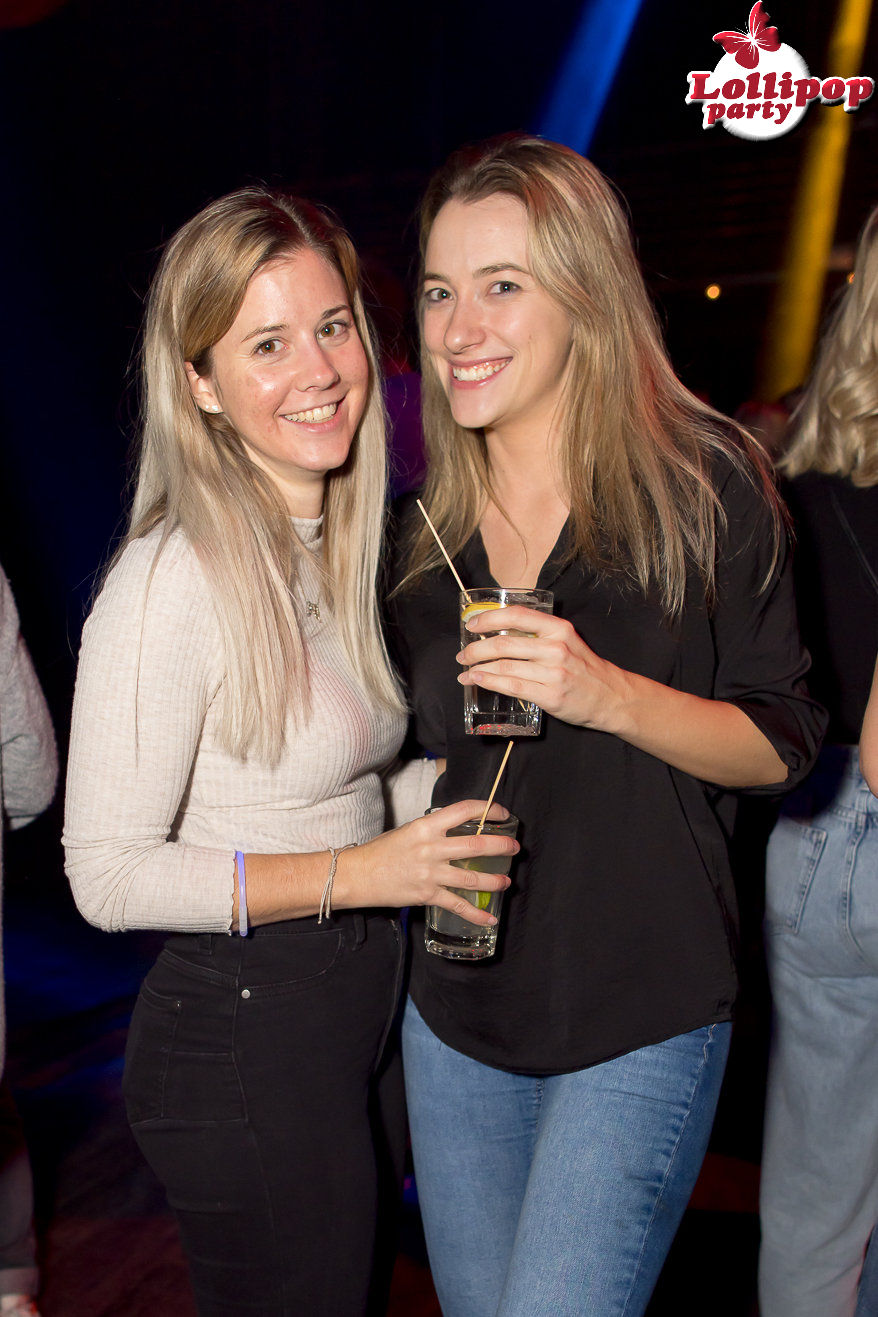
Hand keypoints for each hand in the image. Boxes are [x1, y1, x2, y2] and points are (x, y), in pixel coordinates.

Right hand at [336, 799, 518, 925]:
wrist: (358, 874)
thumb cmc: (382, 851)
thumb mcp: (409, 831)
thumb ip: (434, 831)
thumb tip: (460, 832)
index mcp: (426, 825)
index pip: (464, 810)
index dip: (488, 809)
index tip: (502, 813)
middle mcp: (431, 847)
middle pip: (476, 844)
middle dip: (501, 846)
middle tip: (514, 847)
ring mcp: (430, 873)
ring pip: (472, 878)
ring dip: (494, 880)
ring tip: (507, 881)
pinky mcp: (427, 894)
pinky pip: (457, 905)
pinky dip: (476, 913)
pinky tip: (490, 918)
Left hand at [457, 605, 627, 732]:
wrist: (611, 696)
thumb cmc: (584, 668)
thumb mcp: (567, 641)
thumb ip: (539, 634)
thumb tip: (499, 631)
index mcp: (559, 629)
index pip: (516, 616)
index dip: (489, 618)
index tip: (472, 624)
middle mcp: (556, 648)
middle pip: (504, 644)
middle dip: (476, 649)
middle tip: (463, 655)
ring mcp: (553, 673)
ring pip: (504, 666)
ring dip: (478, 668)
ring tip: (466, 670)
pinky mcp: (550, 696)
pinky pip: (512, 687)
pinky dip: (490, 682)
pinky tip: (478, 680)